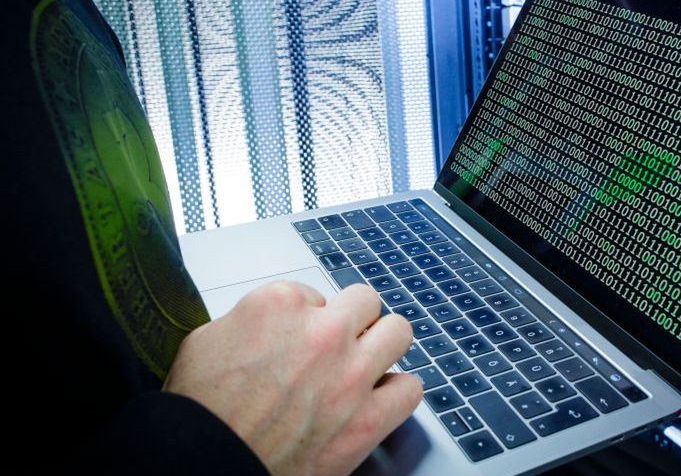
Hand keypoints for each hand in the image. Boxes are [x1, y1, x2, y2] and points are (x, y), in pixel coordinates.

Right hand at [164, 281, 421, 474]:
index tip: (298, 338)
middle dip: (352, 322)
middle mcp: (322, 333)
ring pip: (399, 333)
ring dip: (383, 347)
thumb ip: (251, 319)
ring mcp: (351, 375)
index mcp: (279, 306)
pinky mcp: (367, 420)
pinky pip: (410, 389)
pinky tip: (378, 399)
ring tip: (366, 363)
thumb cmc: (198, 414)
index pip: (316, 293)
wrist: (203, 465)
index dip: (307, 319)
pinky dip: (396, 393)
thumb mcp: (206, 340)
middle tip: (338, 344)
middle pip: (365, 302)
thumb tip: (274, 323)